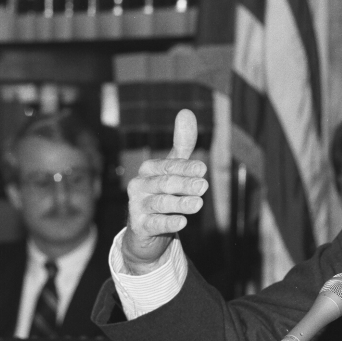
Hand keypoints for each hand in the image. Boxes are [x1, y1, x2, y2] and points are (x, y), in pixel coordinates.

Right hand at [122, 109, 208, 272]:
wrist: (146, 228)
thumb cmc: (163, 192)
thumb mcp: (173, 168)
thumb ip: (182, 143)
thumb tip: (186, 111)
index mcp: (149, 169)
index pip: (169, 166)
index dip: (186, 168)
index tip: (203, 170)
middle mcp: (139, 185)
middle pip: (165, 183)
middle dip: (185, 184)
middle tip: (204, 187)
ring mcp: (137, 206)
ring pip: (161, 203)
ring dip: (181, 203)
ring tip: (199, 204)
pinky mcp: (140, 226)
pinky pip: (155, 223)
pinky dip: (169, 222)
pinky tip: (183, 222)